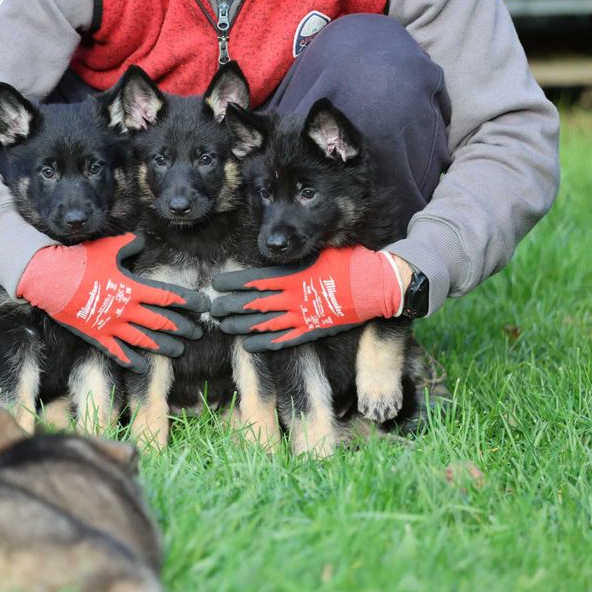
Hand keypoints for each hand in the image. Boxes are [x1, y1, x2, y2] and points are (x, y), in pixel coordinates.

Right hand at [17, 233, 207, 372]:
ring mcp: (112, 326)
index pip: (168, 296)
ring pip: (145, 341)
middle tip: (198, 332)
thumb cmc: (80, 261)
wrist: (50, 279)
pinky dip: (132, 361)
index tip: (204, 305)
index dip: (189, 301)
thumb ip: (129, 245)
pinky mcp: (97, 336)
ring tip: (179, 351)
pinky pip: (118, 353)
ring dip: (164, 347)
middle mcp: (127, 309)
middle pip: (162, 322)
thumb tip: (141, 241)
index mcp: (133, 287)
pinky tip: (144, 367)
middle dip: (183, 328)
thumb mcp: (108, 248)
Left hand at [210, 246, 404, 351]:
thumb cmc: (352, 263)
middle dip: (229, 306)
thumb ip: (298, 255)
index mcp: (293, 275)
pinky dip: (263, 343)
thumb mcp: (322, 250)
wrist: (378, 287)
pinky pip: (282, 340)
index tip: (217, 285)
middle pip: (253, 303)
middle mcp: (293, 297)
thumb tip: (281, 247)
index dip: (233, 284)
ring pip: (263, 324)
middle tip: (212, 309)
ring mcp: (302, 317)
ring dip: (241, 325)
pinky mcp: (312, 331)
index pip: (254, 280)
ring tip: (223, 326)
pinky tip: (247, 344)